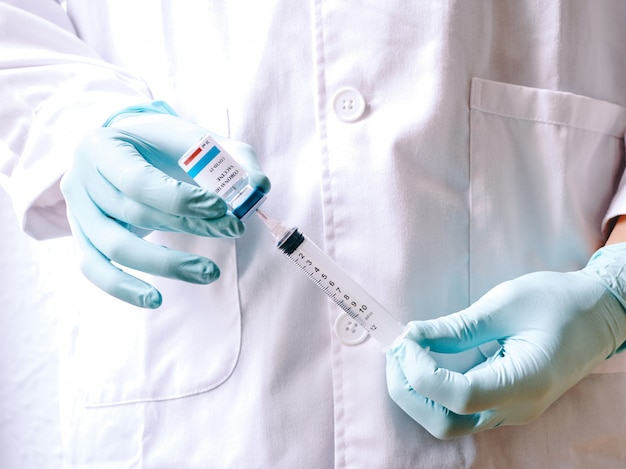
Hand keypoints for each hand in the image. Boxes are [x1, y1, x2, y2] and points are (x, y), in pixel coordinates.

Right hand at [60, 101, 269, 307]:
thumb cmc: (164, 146)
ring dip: (167, 264)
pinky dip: (124, 288)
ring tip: (210, 272)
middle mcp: (79, 179)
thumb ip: (233, 157)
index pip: (137, 180)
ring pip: (116, 247)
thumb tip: (260, 185)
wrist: (128, 151)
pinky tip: (156, 298)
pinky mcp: (83, 239)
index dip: (180, 199)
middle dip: (189, 226)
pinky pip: (96, 270)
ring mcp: (76, 213)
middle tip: (233, 230)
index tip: (221, 207)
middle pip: (134, 214)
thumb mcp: (196, 140)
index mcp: (101, 145)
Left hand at [386, 244, 625, 438]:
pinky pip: (459, 410)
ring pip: (449, 422)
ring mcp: (511, 411)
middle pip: (445, 423)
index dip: (421, 372)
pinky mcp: (504, 403)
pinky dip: (432, 389)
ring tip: (403, 354)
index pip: (458, 397)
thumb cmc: (558, 302)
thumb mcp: (504, 304)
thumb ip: (455, 327)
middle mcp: (516, 408)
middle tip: (395, 350)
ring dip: (416, 393)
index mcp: (525, 382)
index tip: (405, 340)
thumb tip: (411, 336)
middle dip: (408, 390)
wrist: (597, 314)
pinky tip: (422, 361)